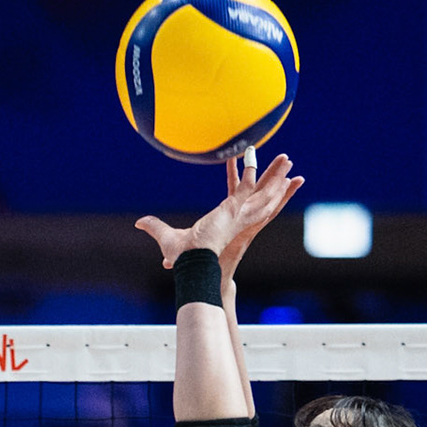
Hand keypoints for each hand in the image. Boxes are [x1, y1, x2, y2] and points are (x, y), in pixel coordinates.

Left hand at [135, 154, 304, 277]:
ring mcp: (241, 216)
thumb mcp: (169, 237)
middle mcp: (239, 218)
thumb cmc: (184, 259)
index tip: (247, 167)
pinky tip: (274, 168)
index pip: (239, 195)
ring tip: (288, 159)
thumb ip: (156, 227)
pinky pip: (253, 191)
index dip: (243, 180)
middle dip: (275, 178)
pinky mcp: (236, 213)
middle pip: (262, 193)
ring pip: (264, 192)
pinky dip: (263, 179)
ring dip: (276, 176)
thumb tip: (139, 222)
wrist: (194, 267)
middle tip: (286, 161)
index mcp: (227, 220)